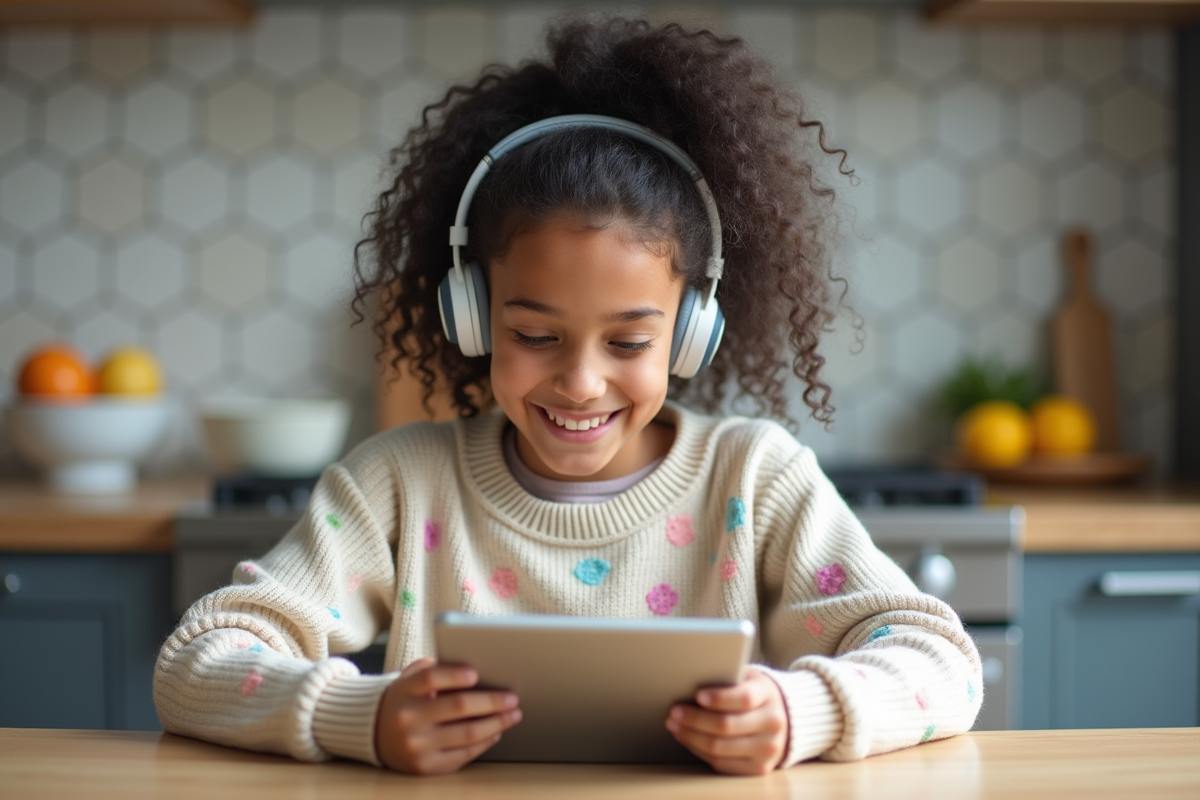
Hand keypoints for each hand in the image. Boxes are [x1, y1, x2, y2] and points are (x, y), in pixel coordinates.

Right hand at [374, 656, 521, 774]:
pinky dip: (484, 742)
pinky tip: (496, 732)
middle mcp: (408, 719)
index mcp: (403, 691)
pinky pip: (464, 754)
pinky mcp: (426, 766)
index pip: (431, 678)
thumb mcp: (409, 679)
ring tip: (513, 714)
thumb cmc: (404, 700)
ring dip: (497, 723)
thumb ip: (433, 669)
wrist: (374, 734)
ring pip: (467, 733)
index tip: (476, 673)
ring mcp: (417, 745)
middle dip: (492, 701)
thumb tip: (475, 667)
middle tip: (513, 697)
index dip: (455, 675)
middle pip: (459, 707)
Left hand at [665, 666, 787, 775]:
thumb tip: (689, 681)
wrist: (782, 718)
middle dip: (694, 719)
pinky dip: (698, 751)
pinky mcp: (758, 768)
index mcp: (769, 696)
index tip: (698, 695)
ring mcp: (767, 750)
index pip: (744, 699)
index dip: (719, 698)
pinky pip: (721, 763)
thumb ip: (726, 679)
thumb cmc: (754, 694)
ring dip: (691, 737)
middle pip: (727, 726)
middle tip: (674, 712)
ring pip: (720, 748)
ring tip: (674, 725)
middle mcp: (772, 724)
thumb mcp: (747, 679)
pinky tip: (687, 739)